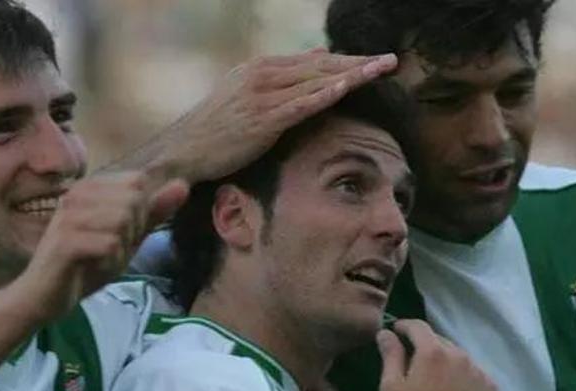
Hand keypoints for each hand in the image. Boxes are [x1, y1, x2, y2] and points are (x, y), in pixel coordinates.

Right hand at [12, 171, 188, 322]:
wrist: (45, 297)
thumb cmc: (85, 265)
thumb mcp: (127, 237)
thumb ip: (154, 211)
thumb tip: (183, 184)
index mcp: (90, 187)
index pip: (138, 183)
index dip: (139, 213)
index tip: (118, 234)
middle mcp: (77, 194)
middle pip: (133, 200)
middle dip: (131, 232)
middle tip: (108, 251)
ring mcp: (68, 215)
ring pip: (123, 221)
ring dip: (120, 250)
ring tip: (100, 260)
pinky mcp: (65, 240)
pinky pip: (110, 244)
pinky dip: (110, 262)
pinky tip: (93, 268)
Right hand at [162, 48, 397, 181]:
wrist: (183, 150)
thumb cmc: (216, 128)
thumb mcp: (249, 94)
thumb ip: (284, 76)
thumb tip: (317, 55)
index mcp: (261, 68)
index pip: (314, 60)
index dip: (348, 60)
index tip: (377, 61)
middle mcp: (262, 75)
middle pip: (321, 65)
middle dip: (358, 63)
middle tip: (391, 62)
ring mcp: (261, 96)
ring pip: (315, 81)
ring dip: (350, 75)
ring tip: (381, 70)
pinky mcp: (260, 119)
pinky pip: (298, 105)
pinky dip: (323, 95)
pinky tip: (345, 88)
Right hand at [377, 320, 496, 390]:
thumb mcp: (392, 387)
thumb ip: (390, 355)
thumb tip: (385, 333)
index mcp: (433, 351)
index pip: (418, 326)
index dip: (405, 325)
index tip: (396, 330)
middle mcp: (459, 354)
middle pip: (439, 340)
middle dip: (425, 345)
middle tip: (414, 360)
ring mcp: (478, 369)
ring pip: (457, 355)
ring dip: (445, 360)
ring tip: (435, 379)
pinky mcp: (490, 385)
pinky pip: (473, 371)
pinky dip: (462, 374)